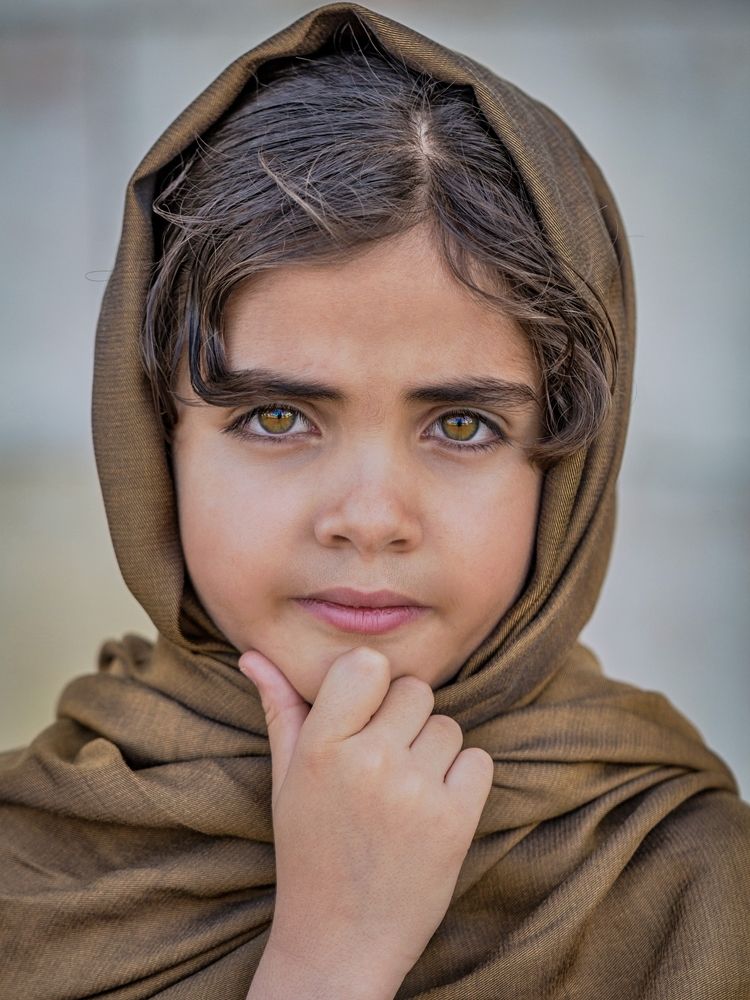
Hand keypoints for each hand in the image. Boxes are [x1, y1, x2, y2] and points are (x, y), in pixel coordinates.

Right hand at [239, 645, 493, 980]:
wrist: (341, 942)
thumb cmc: (310, 852)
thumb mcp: (286, 780)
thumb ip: (280, 709)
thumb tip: (254, 654)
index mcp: (321, 746)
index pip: (368, 663)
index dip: (372, 683)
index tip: (364, 714)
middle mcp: (369, 761)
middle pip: (415, 691)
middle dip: (404, 719)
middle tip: (382, 763)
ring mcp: (415, 791)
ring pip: (447, 725)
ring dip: (433, 751)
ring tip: (402, 793)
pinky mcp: (455, 820)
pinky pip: (478, 761)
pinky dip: (463, 780)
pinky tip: (431, 809)